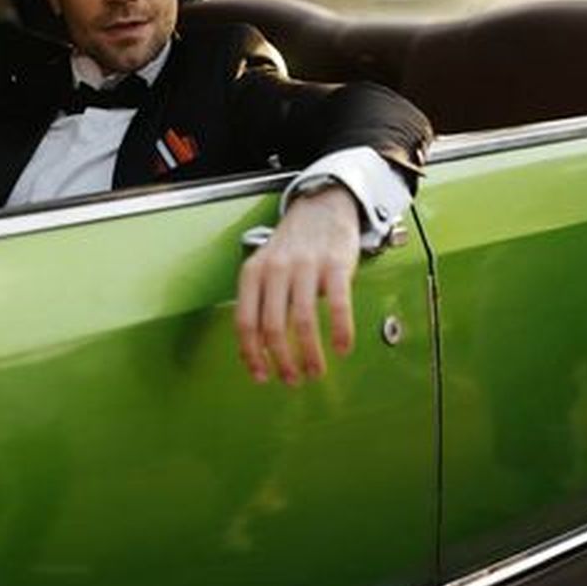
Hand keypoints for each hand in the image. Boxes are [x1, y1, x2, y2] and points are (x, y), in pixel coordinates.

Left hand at [235, 186, 359, 384]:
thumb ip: (258, 303)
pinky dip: (340, 332)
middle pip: (272, 327)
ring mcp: (306, 266)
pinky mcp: (335, 264)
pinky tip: (342, 348)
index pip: (244, 322)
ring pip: (302, 322)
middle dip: (282, 362)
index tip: (260, 376)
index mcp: (253, 272)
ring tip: (316, 371)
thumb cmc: (292, 247)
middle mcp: (276, 269)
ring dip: (310, 355)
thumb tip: (256, 351)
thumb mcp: (265, 268)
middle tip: (292, 379)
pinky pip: (337, 305)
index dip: (251, 354)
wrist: (322, 206)